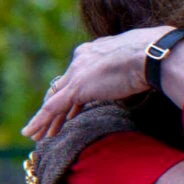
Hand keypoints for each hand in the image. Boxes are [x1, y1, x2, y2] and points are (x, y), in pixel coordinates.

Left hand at [21, 26, 173, 139]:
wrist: (151, 54)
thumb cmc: (152, 54)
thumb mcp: (136, 57)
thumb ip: (128, 64)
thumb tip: (136, 72)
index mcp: (95, 49)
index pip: (77, 73)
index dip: (73, 91)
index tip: (72, 105)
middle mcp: (81, 58)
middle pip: (62, 86)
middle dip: (55, 106)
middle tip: (49, 123)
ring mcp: (78, 73)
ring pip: (55, 99)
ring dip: (46, 119)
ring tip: (38, 134)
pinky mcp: (77, 88)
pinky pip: (52, 108)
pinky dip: (40, 121)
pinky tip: (31, 134)